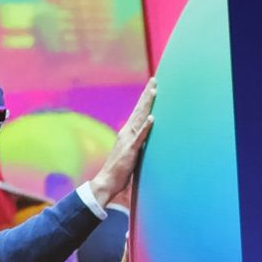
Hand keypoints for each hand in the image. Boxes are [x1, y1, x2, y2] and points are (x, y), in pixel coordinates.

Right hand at [89, 75, 156, 206]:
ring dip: (147, 105)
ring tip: (154, 92)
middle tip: (154, 80)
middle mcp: (126, 132)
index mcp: (127, 133)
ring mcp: (128, 140)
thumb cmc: (119, 170)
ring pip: (139, 119)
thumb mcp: (130, 153)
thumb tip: (144, 139)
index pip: (138, 112)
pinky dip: (145, 127)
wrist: (107, 181)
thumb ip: (136, 144)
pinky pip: (139, 137)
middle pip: (139, 110)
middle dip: (147, 95)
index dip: (145, 99)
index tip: (152, 86)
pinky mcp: (131, 150)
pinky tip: (152, 119)